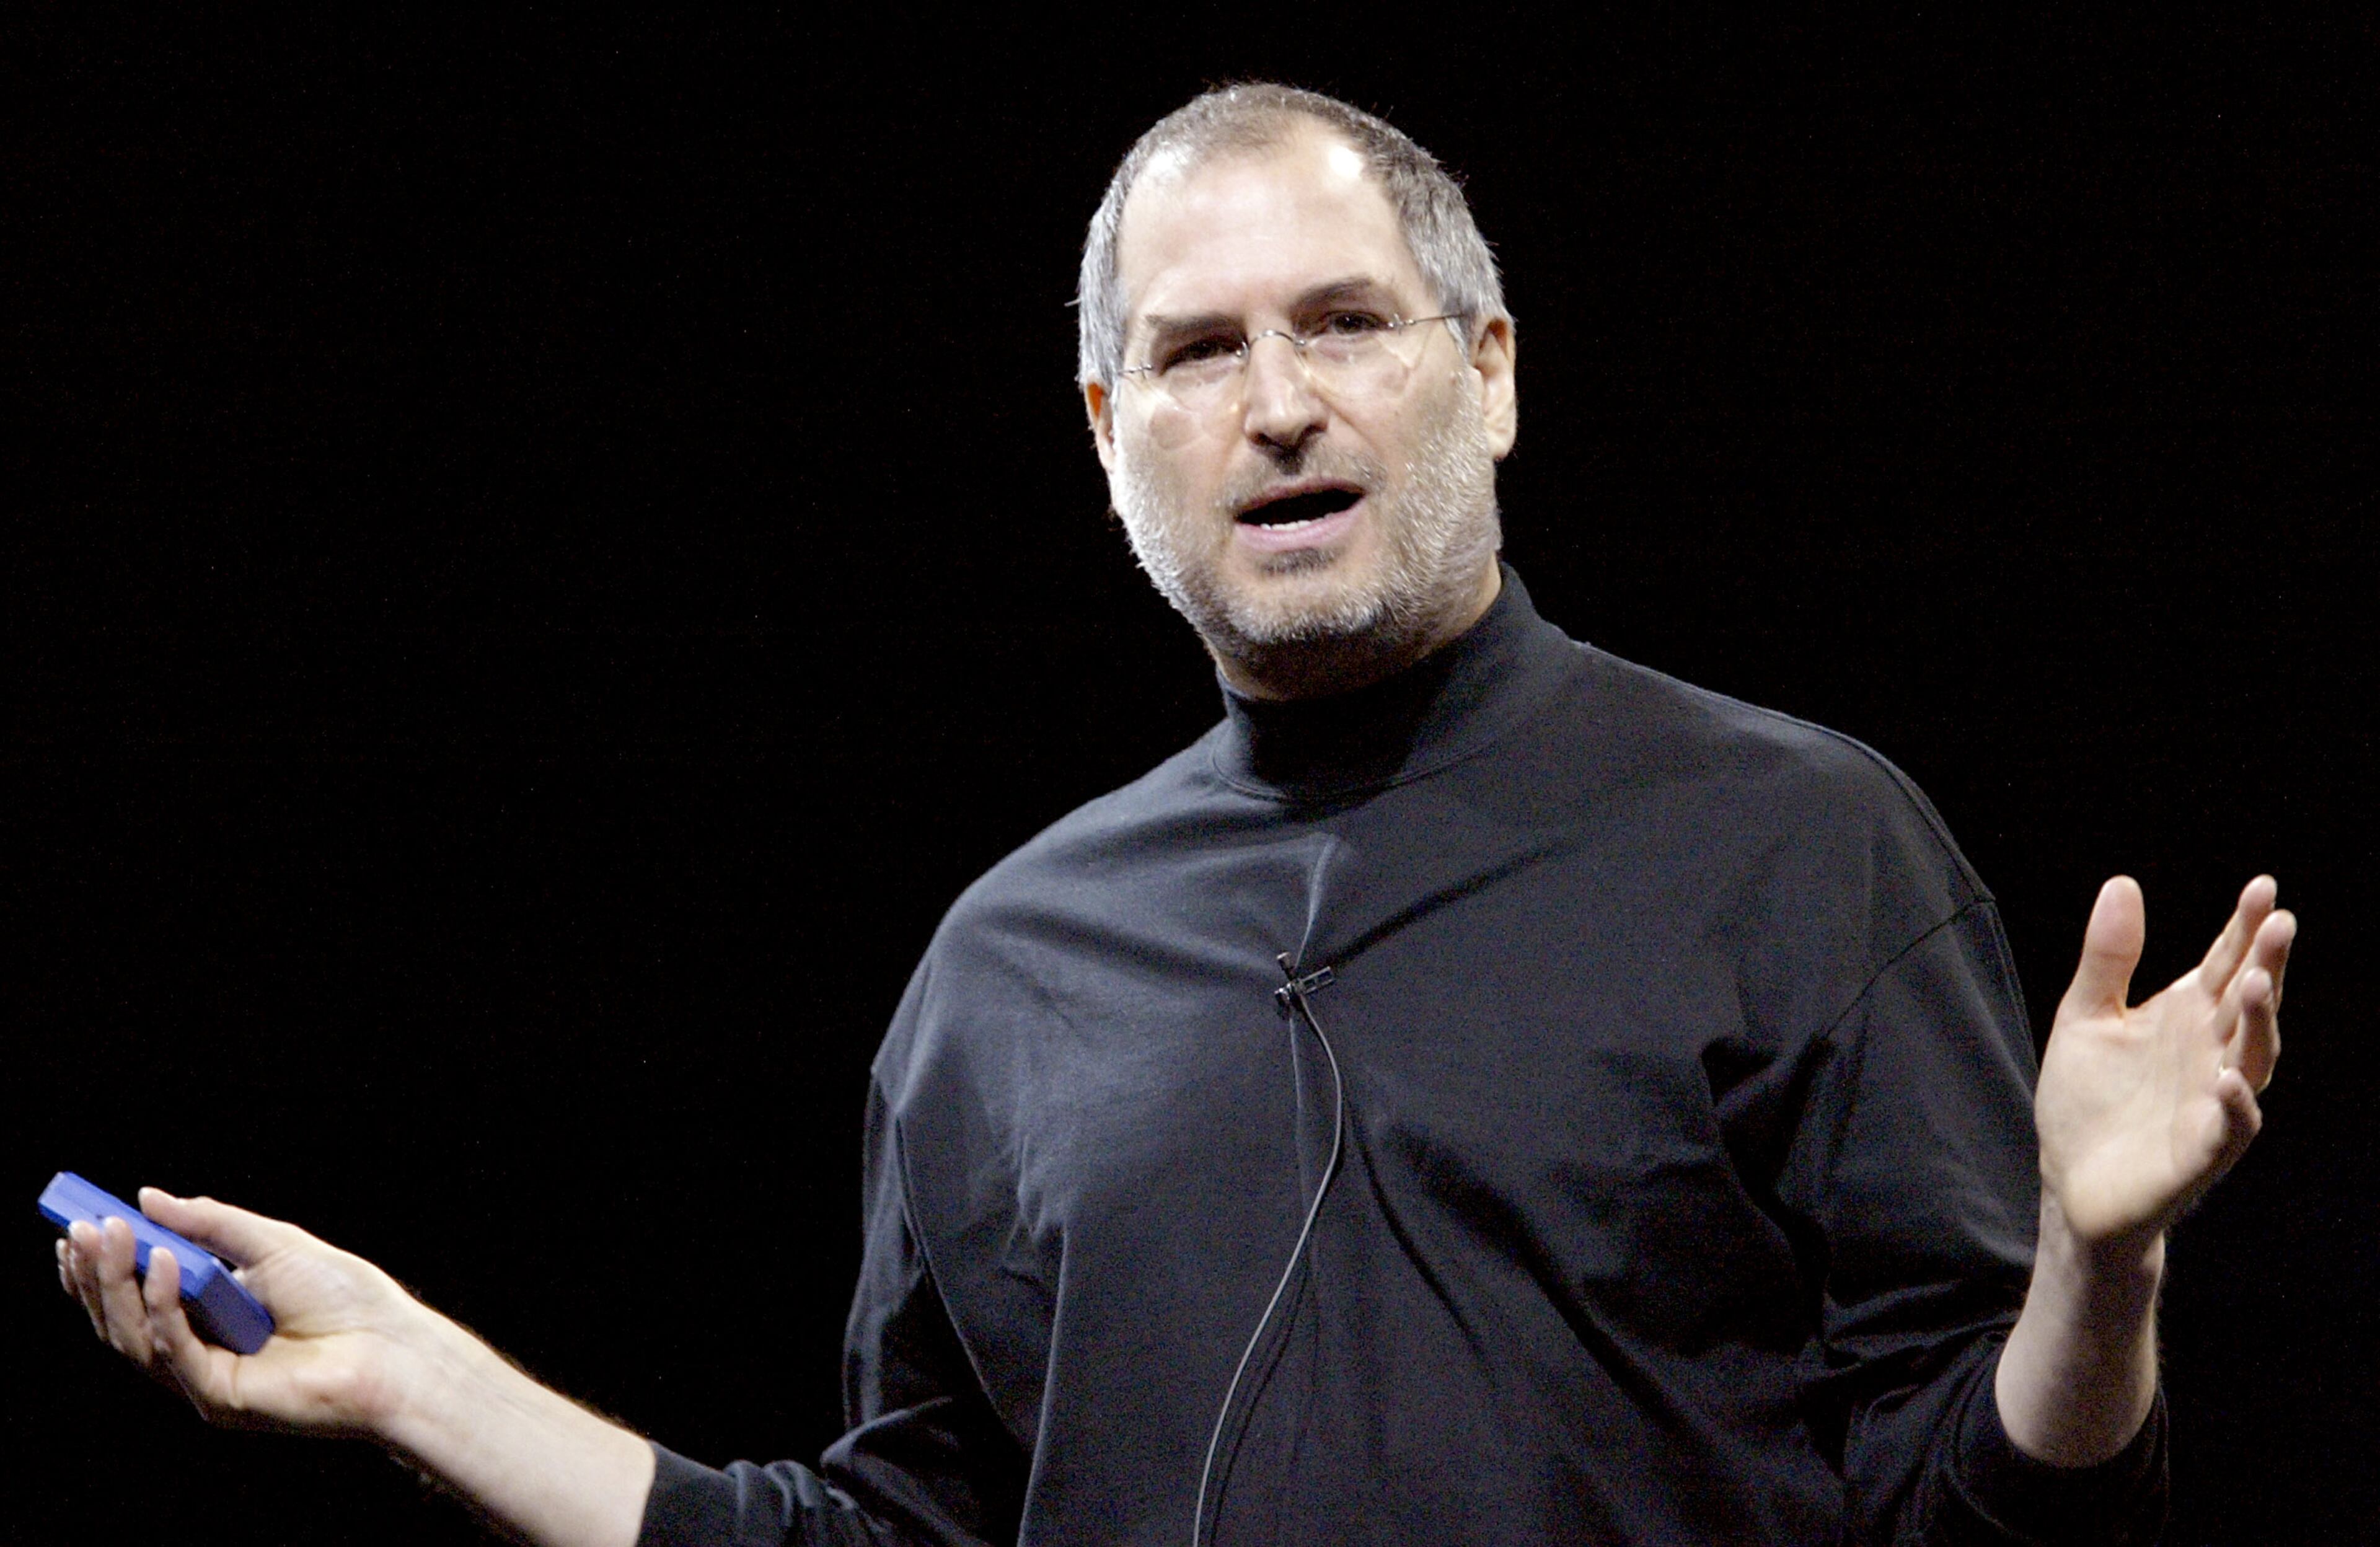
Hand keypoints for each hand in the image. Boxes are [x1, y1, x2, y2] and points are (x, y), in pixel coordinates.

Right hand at [56, 1189, 431, 1435]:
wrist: (392, 1346)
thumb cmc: (346, 1296)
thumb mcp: (274, 1243)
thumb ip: (210, 1224)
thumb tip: (147, 1197)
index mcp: (207, 1318)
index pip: (136, 1296)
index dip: (100, 1269)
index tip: (76, 1228)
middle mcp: (197, 1351)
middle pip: (124, 1318)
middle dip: (98, 1274)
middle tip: (81, 1229)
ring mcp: (203, 1378)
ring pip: (134, 1337)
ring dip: (117, 1284)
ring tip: (111, 1235)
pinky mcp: (217, 1396)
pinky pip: (174, 1349)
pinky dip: (163, 1305)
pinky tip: (163, 1262)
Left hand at [2035, 875, 2295, 1250]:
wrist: (2070, 1181)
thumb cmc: (2087, 1100)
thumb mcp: (2085, 1016)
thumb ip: (2108, 957)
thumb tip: (2122, 883)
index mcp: (2186, 1016)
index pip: (2225, 963)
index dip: (2244, 927)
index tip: (2263, 887)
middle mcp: (2210, 1053)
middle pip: (2249, 1002)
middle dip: (2267, 962)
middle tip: (2280, 921)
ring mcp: (2211, 1101)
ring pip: (2252, 1058)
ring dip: (2261, 1022)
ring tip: (2259, 980)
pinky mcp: (2200, 1150)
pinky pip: (2229, 1125)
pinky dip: (2235, 1103)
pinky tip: (2227, 1078)